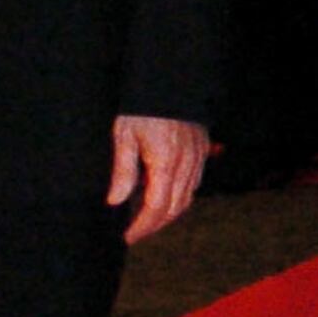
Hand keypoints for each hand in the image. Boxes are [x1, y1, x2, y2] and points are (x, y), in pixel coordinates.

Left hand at [108, 113, 209, 243]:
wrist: (170, 80)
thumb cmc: (143, 106)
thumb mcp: (124, 134)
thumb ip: (123, 170)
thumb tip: (115, 201)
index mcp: (165, 162)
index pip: (155, 207)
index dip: (142, 226)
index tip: (128, 236)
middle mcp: (186, 164)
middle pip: (174, 208)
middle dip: (154, 226)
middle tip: (135, 233)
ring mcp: (197, 158)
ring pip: (187, 198)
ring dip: (168, 214)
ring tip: (147, 219)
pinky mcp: (202, 151)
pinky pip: (193, 184)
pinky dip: (179, 198)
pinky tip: (164, 197)